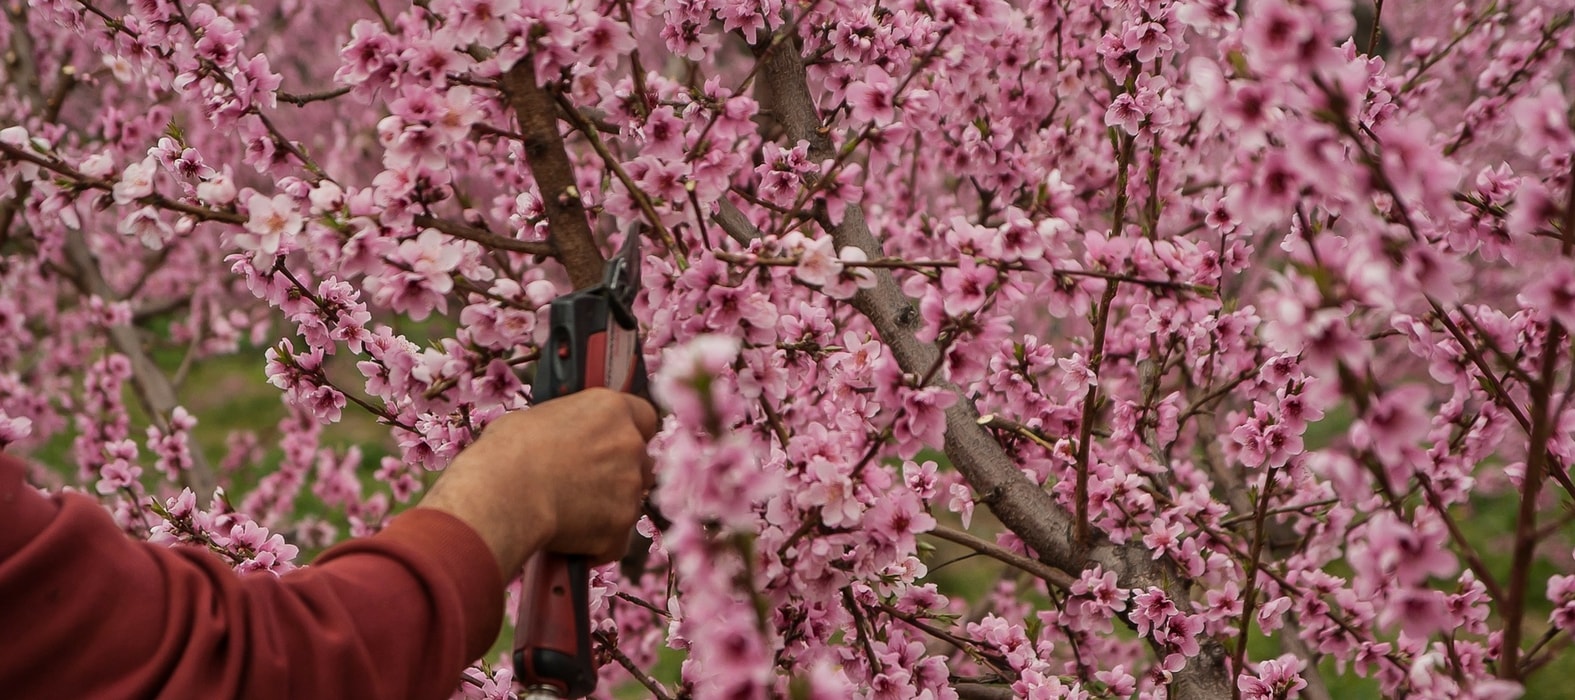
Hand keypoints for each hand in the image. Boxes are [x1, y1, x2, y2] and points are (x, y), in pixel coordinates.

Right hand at [418, 388, 658, 574]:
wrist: (502, 494)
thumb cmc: (508, 451)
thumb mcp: (538, 419)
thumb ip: (570, 429)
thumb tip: (563, 441)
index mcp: (611, 409)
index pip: (645, 417)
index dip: (631, 432)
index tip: (614, 444)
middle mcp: (630, 445)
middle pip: (641, 462)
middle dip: (621, 474)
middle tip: (586, 484)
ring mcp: (630, 487)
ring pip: (629, 502)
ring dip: (608, 508)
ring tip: (568, 514)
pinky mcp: (620, 526)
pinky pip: (615, 538)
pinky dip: (597, 542)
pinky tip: (568, 538)